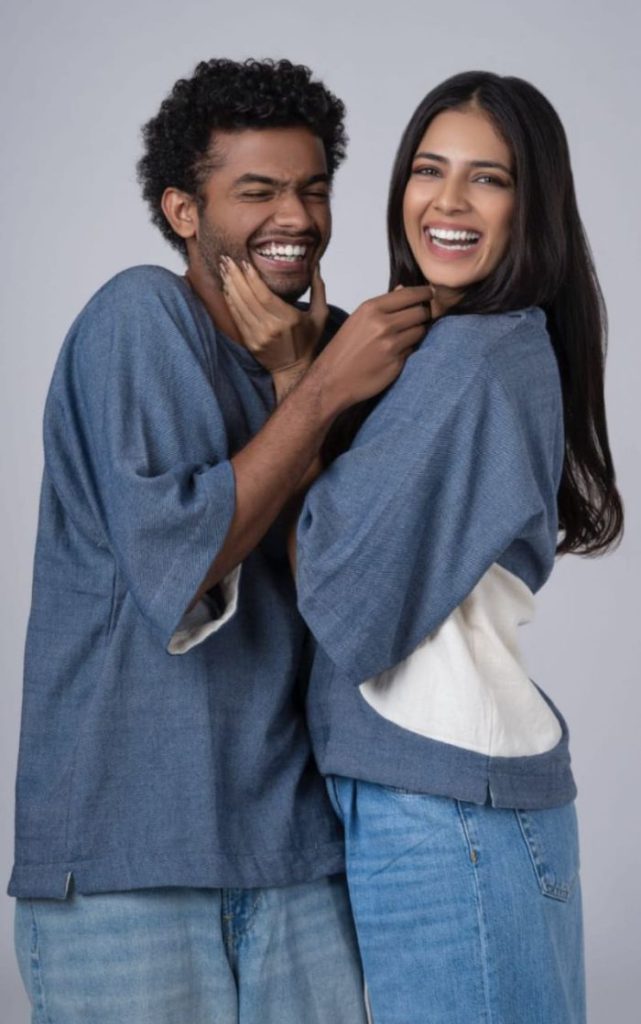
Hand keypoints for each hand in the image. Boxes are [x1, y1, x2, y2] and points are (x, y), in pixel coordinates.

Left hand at [220, 257, 328, 373]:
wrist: (295, 369)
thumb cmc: (308, 341)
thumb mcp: (321, 315)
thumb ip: (319, 289)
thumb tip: (315, 264)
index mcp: (288, 319)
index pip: (264, 295)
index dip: (252, 278)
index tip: (244, 262)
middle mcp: (271, 329)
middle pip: (248, 298)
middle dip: (236, 277)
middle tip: (227, 260)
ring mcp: (258, 337)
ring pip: (239, 307)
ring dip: (230, 286)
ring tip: (223, 269)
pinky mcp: (250, 343)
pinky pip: (236, 318)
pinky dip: (230, 302)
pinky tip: (226, 288)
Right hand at [312, 284, 433, 413]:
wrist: (332, 379)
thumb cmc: (344, 348)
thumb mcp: (358, 319)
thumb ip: (383, 305)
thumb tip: (404, 288)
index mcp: (371, 309)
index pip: (409, 294)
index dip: (424, 292)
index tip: (430, 293)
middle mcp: (383, 324)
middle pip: (420, 312)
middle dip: (424, 313)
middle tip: (421, 317)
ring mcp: (391, 344)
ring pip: (420, 330)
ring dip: (418, 332)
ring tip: (406, 336)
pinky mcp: (397, 363)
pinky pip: (414, 349)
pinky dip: (410, 348)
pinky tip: (397, 352)